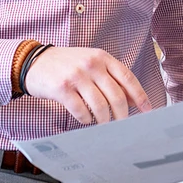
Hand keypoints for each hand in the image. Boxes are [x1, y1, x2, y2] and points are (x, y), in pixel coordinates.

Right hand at [23, 47, 151, 124]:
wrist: (34, 61)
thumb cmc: (67, 65)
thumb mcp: (92, 64)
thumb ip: (112, 78)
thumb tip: (134, 100)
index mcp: (103, 58)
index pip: (128, 78)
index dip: (140, 96)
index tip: (148, 110)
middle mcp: (92, 65)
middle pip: (116, 95)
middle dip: (122, 114)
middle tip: (123, 124)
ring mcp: (76, 76)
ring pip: (100, 105)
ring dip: (104, 120)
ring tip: (103, 123)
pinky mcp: (61, 88)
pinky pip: (80, 110)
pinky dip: (86, 119)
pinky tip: (86, 119)